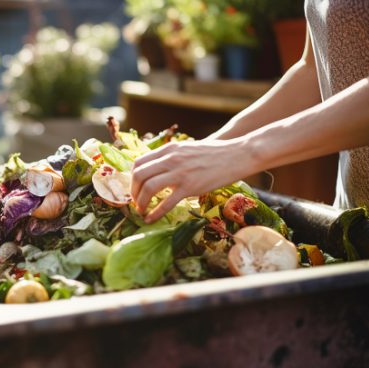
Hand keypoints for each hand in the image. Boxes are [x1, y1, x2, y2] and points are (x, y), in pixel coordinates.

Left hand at [130, 138, 255, 222]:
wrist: (236, 154)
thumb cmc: (213, 154)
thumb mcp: (186, 149)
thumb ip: (170, 158)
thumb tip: (156, 172)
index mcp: (168, 150)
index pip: (138, 162)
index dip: (132, 178)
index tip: (135, 189)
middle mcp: (170, 159)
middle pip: (139, 175)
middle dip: (133, 192)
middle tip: (136, 202)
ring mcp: (180, 173)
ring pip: (148, 188)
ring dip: (141, 202)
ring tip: (142, 211)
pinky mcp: (190, 187)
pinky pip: (166, 202)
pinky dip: (155, 213)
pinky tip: (151, 219)